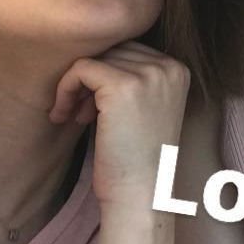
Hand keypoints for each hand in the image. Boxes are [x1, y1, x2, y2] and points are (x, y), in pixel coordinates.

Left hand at [49, 41, 189, 209]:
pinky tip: (65, 116)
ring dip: (75, 86)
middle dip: (89, 79)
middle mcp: (168, 66)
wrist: (140, 195)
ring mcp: (148, 74)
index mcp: (178, 69)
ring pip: (94, 58)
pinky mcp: (123, 86)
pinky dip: (65, 89)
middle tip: (80, 113)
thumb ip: (134, 75)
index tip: (93, 107)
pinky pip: (80, 69)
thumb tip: (95, 49)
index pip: (129, 48)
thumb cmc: (136, 157)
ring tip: (74, 116)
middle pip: (111, 50)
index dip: (104, 74)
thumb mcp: (146, 106)